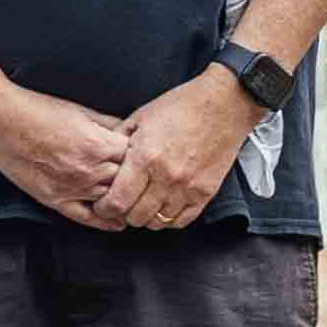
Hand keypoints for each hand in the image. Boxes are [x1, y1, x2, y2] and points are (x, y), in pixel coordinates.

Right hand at [0, 83, 129, 227]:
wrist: (2, 122)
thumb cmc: (38, 111)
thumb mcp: (81, 110)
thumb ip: (109, 124)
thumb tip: (129, 133)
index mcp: (99, 146)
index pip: (137, 158)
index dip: (142, 155)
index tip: (143, 155)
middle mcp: (90, 171)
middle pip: (128, 182)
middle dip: (137, 178)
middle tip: (142, 178)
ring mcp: (73, 188)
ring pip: (112, 201)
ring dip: (124, 200)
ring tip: (135, 200)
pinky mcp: (55, 200)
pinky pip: (86, 217)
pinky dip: (105, 222)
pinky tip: (117, 223)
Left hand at [98, 67, 255, 230]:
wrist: (223, 104)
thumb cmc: (182, 106)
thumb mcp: (141, 116)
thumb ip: (119, 139)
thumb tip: (103, 156)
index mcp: (145, 157)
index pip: (117, 200)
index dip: (105, 208)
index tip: (103, 205)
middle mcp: (166, 177)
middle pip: (135, 216)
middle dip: (123, 214)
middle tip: (122, 205)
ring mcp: (188, 187)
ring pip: (158, 222)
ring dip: (146, 217)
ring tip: (142, 205)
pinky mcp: (205, 193)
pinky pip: (182, 220)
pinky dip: (169, 219)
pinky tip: (163, 207)